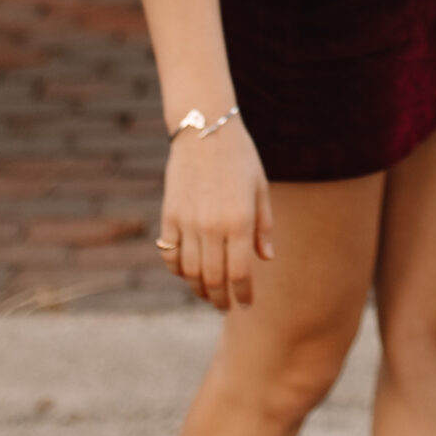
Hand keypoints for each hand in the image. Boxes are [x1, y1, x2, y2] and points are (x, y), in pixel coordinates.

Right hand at [157, 120, 273, 309]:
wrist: (204, 129)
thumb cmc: (240, 157)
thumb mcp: (260, 188)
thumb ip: (263, 226)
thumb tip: (266, 259)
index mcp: (239, 221)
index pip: (241, 273)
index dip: (243, 294)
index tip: (246, 304)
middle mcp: (212, 226)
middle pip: (213, 279)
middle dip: (221, 299)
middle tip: (226, 306)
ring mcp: (187, 222)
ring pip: (189, 272)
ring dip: (199, 289)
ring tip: (208, 294)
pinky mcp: (169, 216)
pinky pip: (170, 254)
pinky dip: (177, 269)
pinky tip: (187, 273)